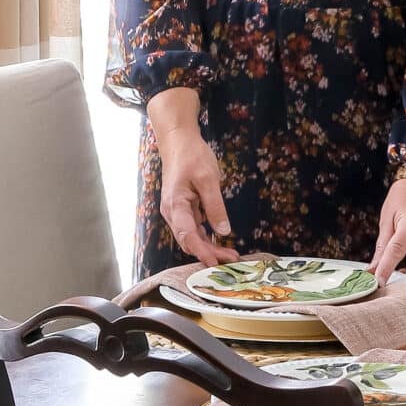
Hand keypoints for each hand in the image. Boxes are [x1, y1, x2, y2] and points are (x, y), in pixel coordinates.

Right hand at [148, 90, 232, 262]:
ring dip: (209, 247)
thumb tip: (223, 231)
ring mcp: (177, 212)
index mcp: (175, 205)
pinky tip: (220, 242)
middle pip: (189, 241)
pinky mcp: (184, 210)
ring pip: (192, 237)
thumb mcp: (208, 179)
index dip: (202, 252)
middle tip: (232, 260)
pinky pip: (194, 229)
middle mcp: (173, 213)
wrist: (178, 142)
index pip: (188, 236)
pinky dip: (206, 237)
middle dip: (209, 253)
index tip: (216, 263)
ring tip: (230, 255)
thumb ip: (215, 206)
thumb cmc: (191, 156)